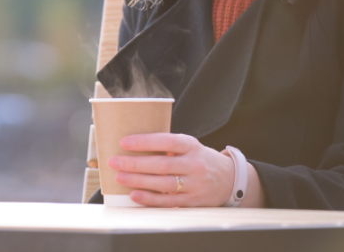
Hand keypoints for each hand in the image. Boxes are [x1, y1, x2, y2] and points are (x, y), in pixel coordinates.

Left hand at [106, 133, 234, 206]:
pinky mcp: (192, 201)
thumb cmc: (198, 158)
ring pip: (164, 184)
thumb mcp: (188, 146)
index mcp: (191, 146)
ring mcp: (194, 184)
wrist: (229, 179)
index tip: (124, 142)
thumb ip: (167, 145)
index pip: (167, 141)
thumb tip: (132, 144)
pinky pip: (168, 201)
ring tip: (119, 177)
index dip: (145, 142)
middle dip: (135, 163)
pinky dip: (150, 199)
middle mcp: (194, 164)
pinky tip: (134, 195)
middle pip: (162, 164)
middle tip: (114, 161)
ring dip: (139, 181)